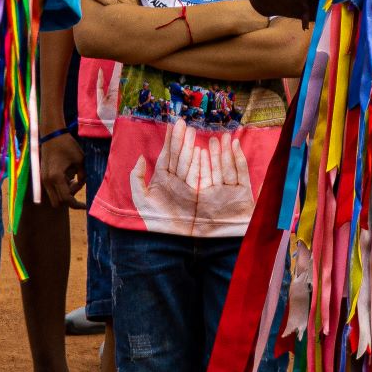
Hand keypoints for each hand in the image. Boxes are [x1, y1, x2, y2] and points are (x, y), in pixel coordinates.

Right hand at [38, 131, 83, 205]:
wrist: (51, 135)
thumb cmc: (67, 145)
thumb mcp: (80, 160)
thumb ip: (83, 175)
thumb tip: (82, 184)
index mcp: (56, 178)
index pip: (66, 199)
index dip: (76, 205)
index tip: (85, 206)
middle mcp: (47, 181)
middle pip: (58, 202)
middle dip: (69, 199)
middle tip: (78, 185)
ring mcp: (43, 179)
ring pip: (53, 197)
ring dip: (64, 193)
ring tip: (73, 178)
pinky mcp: (42, 176)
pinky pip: (51, 189)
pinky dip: (59, 188)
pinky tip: (67, 175)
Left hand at [126, 118, 254, 231]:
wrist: (181, 247)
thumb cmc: (161, 225)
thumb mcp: (142, 201)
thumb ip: (137, 179)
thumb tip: (141, 158)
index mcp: (169, 184)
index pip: (171, 157)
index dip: (172, 141)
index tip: (175, 125)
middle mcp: (186, 184)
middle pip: (187, 158)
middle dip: (186, 141)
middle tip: (187, 124)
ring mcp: (205, 188)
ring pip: (207, 163)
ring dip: (210, 148)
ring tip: (209, 132)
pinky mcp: (222, 194)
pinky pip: (232, 172)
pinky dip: (234, 158)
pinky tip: (231, 145)